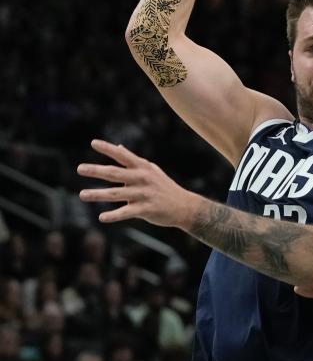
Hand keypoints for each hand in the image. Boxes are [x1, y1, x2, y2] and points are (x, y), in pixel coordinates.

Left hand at [78, 140, 196, 228]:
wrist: (184, 206)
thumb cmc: (164, 187)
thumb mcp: (152, 171)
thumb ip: (134, 161)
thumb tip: (118, 147)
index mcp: (143, 168)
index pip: (123, 155)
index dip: (108, 149)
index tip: (93, 143)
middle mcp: (142, 178)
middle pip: (115, 173)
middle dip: (97, 170)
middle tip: (80, 168)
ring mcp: (144, 194)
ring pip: (116, 194)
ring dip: (97, 194)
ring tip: (82, 195)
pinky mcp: (146, 209)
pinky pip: (126, 212)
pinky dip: (114, 216)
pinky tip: (101, 218)